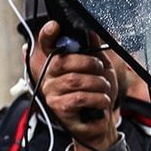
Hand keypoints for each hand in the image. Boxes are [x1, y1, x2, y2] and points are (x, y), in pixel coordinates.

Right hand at [34, 22, 121, 150]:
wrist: (99, 124)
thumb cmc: (97, 94)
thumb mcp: (101, 69)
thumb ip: (95, 51)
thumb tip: (91, 31)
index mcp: (56, 63)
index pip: (45, 45)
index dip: (47, 35)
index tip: (55, 25)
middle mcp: (49, 76)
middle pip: (64, 61)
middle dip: (90, 63)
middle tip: (102, 71)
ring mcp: (51, 92)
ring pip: (75, 80)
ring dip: (98, 83)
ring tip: (105, 88)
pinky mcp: (58, 108)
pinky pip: (80, 97)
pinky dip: (98, 98)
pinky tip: (103, 101)